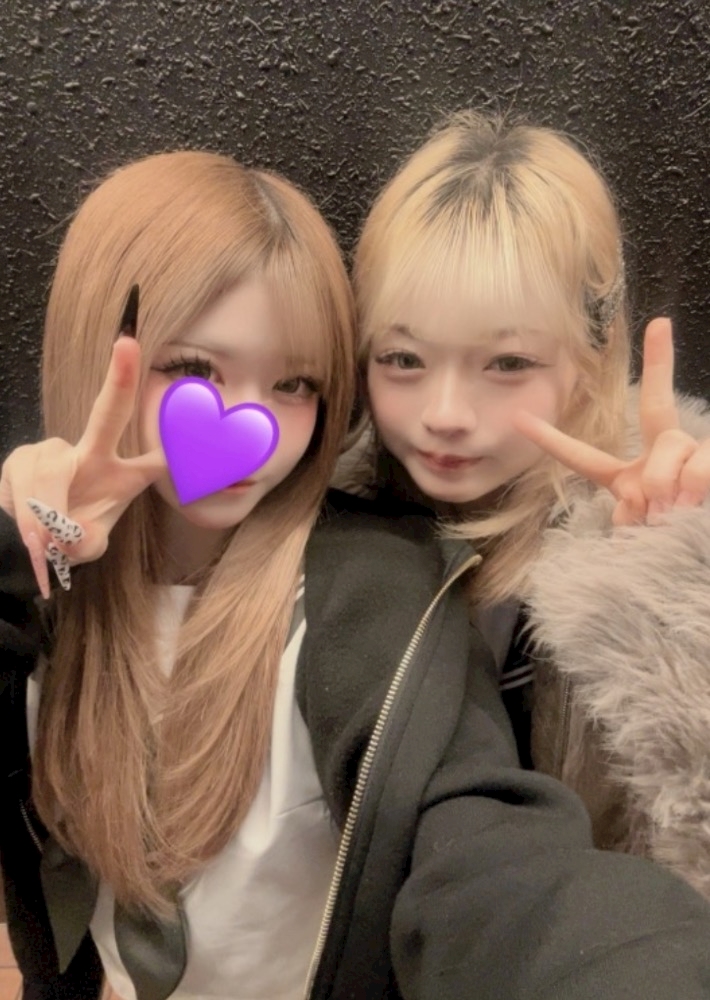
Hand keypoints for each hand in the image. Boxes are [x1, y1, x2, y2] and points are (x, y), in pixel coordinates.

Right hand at [0, 337, 164, 595]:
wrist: (25, 539)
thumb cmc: (67, 536)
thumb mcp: (86, 546)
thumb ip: (85, 544)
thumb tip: (69, 535)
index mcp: (124, 478)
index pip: (157, 460)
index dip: (181, 445)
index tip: (203, 415)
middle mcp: (93, 454)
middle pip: (109, 413)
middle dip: (120, 378)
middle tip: (128, 344)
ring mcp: (55, 452)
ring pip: (49, 471)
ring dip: (44, 509)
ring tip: (42, 540)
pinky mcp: (22, 458)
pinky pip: (22, 481)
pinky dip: (24, 511)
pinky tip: (28, 529)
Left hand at [514, 318, 709, 526]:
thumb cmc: (674, 549)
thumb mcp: (638, 535)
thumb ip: (630, 514)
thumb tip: (646, 494)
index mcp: (627, 479)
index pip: (582, 458)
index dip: (550, 440)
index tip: (520, 419)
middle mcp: (660, 459)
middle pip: (656, 406)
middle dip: (660, 363)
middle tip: (660, 325)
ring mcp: (692, 458)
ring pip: (670, 446)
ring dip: (666, 483)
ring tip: (676, 512)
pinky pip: (698, 467)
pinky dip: (693, 488)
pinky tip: (694, 508)